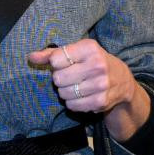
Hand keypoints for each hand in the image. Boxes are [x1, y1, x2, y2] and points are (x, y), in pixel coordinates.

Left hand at [27, 39, 153, 143]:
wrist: (122, 82)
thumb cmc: (93, 63)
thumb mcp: (77, 52)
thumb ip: (52, 53)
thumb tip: (31, 57)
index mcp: (90, 48)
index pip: (56, 59)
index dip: (56, 64)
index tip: (65, 63)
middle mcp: (97, 65)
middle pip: (58, 78)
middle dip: (60, 79)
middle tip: (71, 77)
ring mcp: (100, 85)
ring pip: (63, 94)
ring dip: (66, 91)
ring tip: (77, 86)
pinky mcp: (100, 101)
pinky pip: (72, 105)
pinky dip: (73, 102)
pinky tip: (82, 95)